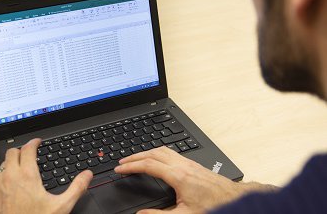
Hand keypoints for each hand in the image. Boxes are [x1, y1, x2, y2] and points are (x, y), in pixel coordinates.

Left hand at [0, 138, 92, 213]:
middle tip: (31, 154)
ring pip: (2, 166)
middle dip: (22, 150)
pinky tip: (11, 186)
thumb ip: (76, 188)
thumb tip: (87, 175)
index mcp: (27, 176)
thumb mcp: (61, 207)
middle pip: (12, 153)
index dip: (34, 142)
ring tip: (22, 169)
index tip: (38, 142)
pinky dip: (3, 177)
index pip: (28, 149)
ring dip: (12, 164)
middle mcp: (9, 178)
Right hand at [115, 147, 276, 213]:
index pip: (148, 165)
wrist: (234, 198)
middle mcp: (182, 165)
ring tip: (135, 158)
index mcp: (178, 176)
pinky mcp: (192, 164)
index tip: (120, 168)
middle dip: (135, 155)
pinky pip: (170, 152)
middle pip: (153, 153)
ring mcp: (188, 162)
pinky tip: (156, 158)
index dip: (131, 166)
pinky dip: (157, 153)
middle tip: (122, 160)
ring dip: (146, 152)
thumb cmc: (214, 205)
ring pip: (162, 150)